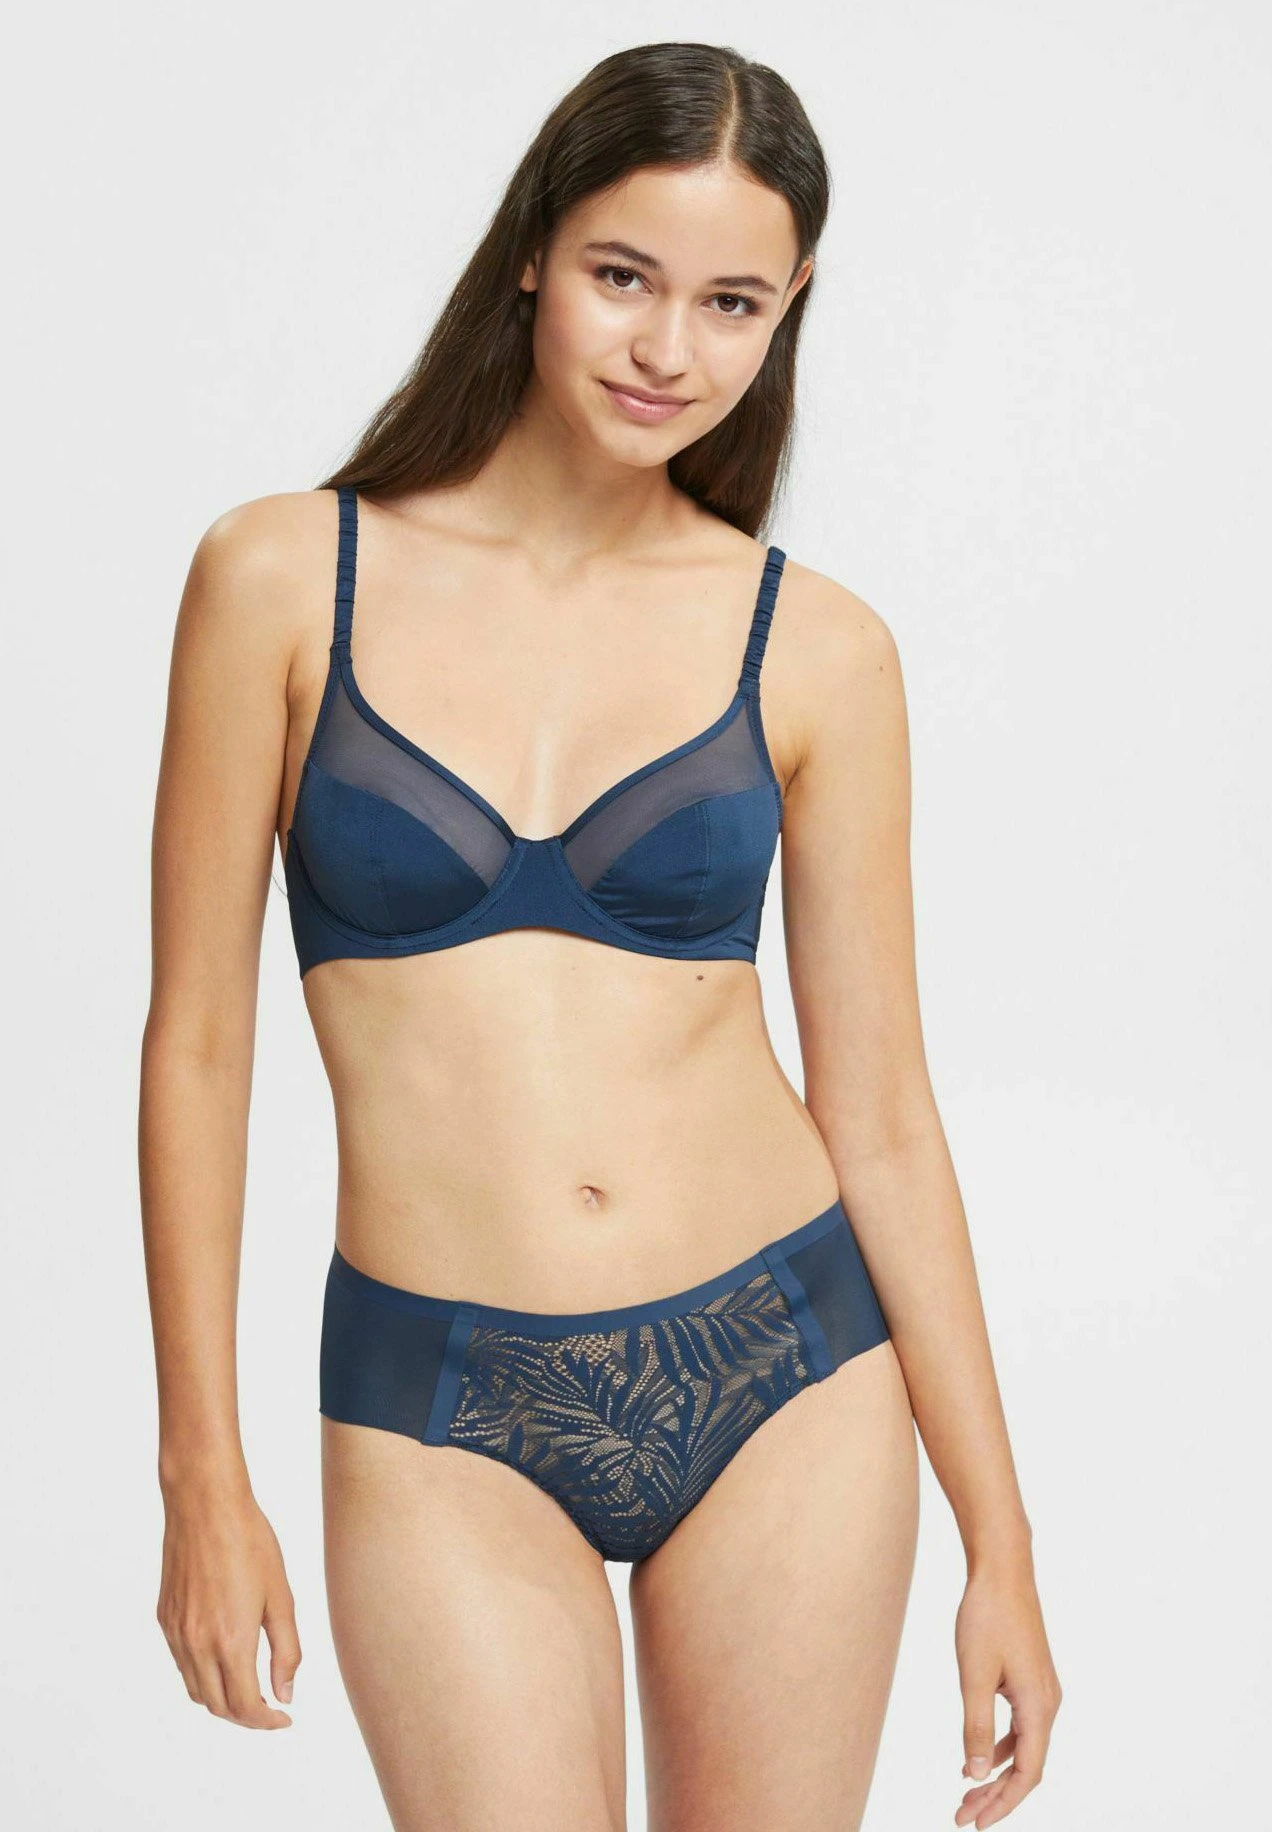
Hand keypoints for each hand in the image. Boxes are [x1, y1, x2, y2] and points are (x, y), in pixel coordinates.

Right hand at [156, 1479, 301, 1727]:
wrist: (204, 1504)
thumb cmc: (249, 1541)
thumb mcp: (280, 1595)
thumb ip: (286, 1650)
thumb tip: (285, 1693)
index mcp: (230, 1640)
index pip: (244, 1707)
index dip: (266, 1721)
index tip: (284, 1717)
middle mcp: (196, 1644)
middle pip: (217, 1706)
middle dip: (246, 1716)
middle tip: (271, 1706)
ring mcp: (176, 1633)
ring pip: (196, 1689)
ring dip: (222, 1699)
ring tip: (250, 1686)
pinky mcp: (164, 1618)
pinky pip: (182, 1663)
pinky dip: (202, 1675)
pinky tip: (223, 1657)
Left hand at [953, 1554, 1060, 1826]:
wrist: (1003, 1570)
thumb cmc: (987, 1617)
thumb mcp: (974, 1675)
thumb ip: (974, 1727)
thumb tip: (974, 1775)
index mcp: (1039, 1707)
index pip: (1027, 1774)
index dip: (1002, 1804)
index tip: (975, 1823)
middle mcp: (1048, 1703)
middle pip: (1026, 1766)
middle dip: (996, 1796)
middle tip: (963, 1816)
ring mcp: (1041, 1690)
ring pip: (1023, 1748)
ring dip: (995, 1774)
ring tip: (965, 1795)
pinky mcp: (1030, 1678)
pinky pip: (1019, 1727)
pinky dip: (999, 1747)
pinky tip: (975, 1757)